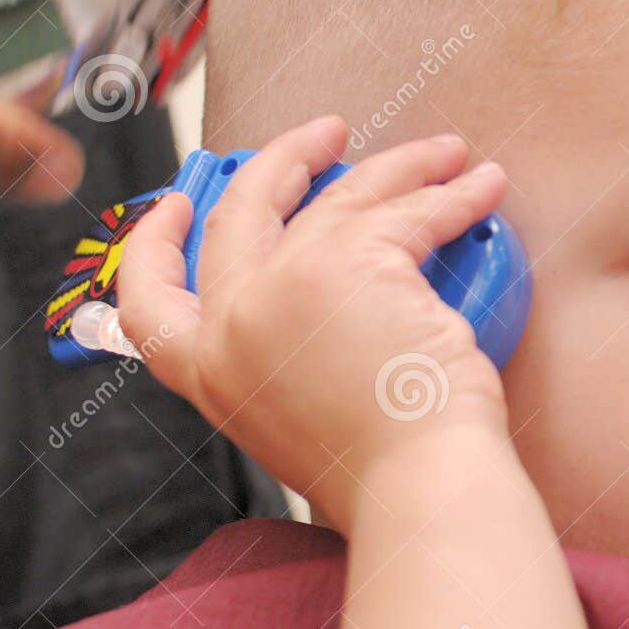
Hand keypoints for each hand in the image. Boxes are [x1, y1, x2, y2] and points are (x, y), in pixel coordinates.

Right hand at [117, 116, 512, 532]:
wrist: (420, 492)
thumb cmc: (383, 475)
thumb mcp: (297, 423)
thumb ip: (286, 368)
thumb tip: (328, 319)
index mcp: (210, 373)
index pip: (146, 299)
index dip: (154, 242)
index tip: (179, 203)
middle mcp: (231, 325)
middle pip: (241, 211)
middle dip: (283, 160)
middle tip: (327, 136)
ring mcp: (283, 288)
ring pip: (339, 195)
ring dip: (396, 163)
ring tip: (442, 152)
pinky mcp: (349, 263)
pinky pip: (409, 208)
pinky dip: (453, 192)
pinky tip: (481, 186)